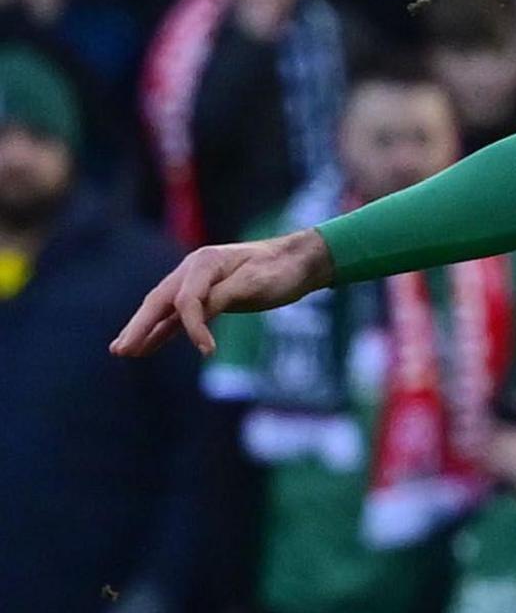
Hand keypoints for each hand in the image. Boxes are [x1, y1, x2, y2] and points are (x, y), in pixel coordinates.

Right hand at [111, 230, 331, 356]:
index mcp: (204, 263)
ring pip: (163, 309)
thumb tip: (195, 312)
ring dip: (142, 330)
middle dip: (139, 326)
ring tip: (121, 350)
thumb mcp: (254, 283)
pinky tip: (147, 345)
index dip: (193, 327)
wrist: (299, 261)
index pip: (187, 300)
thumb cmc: (280, 270)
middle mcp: (193, 271)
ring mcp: (196, 284)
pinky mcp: (206, 297)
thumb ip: (222, 296)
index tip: (208, 351)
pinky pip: (176, 316)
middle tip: (120, 350)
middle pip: (159, 301)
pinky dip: (162, 330)